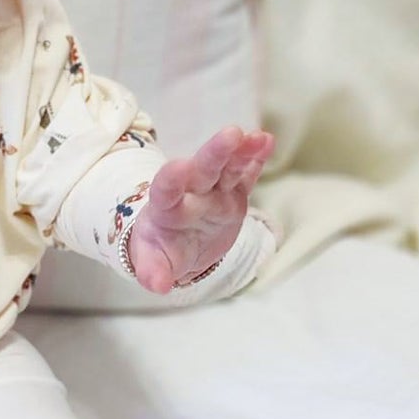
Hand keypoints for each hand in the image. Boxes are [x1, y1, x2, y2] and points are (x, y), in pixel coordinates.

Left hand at [126, 126, 273, 293]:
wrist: (180, 242)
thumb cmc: (163, 251)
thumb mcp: (153, 264)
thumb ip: (152, 271)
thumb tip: (157, 285)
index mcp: (166, 209)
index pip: (166, 191)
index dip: (172, 180)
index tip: (178, 168)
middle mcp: (191, 194)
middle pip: (202, 170)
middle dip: (215, 153)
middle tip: (231, 134)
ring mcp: (214, 191)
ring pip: (227, 168)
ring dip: (240, 152)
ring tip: (255, 137)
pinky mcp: (234, 193)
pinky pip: (245, 175)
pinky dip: (254, 158)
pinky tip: (266, 141)